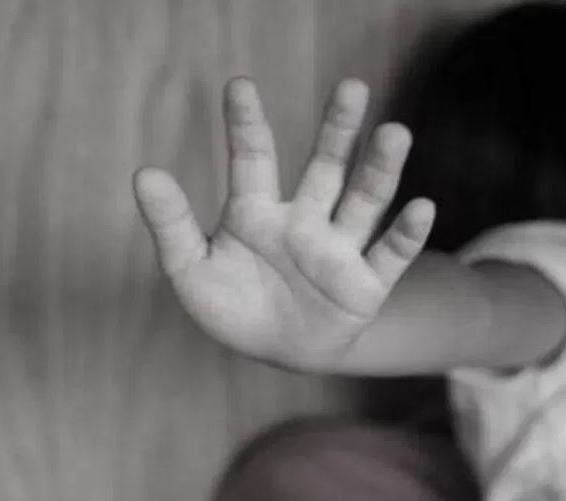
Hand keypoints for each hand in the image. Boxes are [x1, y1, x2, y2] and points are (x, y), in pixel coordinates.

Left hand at [133, 77, 434, 370]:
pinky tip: (422, 207)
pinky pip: (389, 256)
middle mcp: (303, 220)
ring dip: (379, 170)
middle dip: (337, 129)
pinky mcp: (365, 284)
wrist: (278, 351)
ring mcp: (337, 249)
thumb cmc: (233, 305)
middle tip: (350, 86)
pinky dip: (406, 235)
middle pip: (325, 167)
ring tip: (394, 132)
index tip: (239, 85)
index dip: (245, 124)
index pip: (253, 159)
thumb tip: (144, 172)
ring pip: (363, 202)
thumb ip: (172, 225)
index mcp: (256, 212)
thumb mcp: (190, 270)